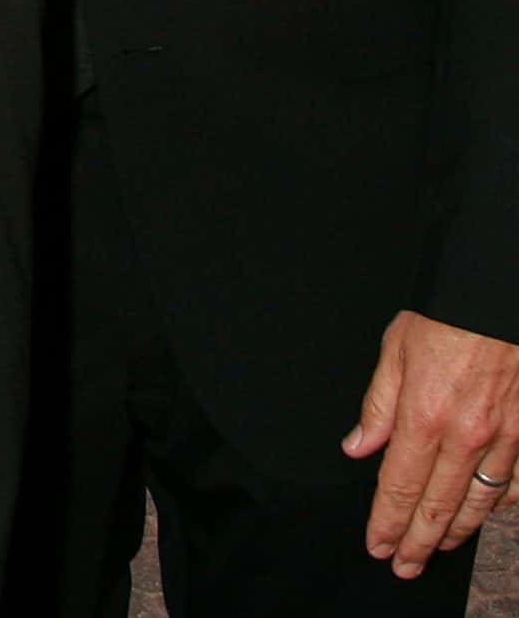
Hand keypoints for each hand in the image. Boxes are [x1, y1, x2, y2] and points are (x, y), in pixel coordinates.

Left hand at [347, 309, 518, 577]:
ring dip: (456, 530)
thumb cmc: (447, 317)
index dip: (387, 521)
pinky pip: (517, 484)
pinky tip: (485, 513)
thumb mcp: (395, 349)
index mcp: (424, 414)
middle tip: (403, 565)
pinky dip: (501, 504)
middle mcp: (467, 435)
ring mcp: (506, 439)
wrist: (496, 296)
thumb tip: (358, 447)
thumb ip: (377, 405)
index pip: (399, 484)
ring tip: (436, 548)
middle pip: (438, 505)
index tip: (378, 544)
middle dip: (417, 541)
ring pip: (479, 501)